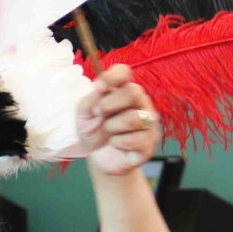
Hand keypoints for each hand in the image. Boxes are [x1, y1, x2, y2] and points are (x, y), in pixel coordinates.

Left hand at [77, 63, 160, 177]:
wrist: (99, 158)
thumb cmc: (93, 131)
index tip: (98, 87)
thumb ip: (89, 100)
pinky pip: (135, 139)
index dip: (112, 76)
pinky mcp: (149, 143)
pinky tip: (116, 144)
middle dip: (110, 104)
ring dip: (113, 126)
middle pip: (134, 92)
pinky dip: (119, 142)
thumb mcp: (83, 115)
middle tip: (98, 113)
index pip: (124, 73)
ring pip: (135, 117)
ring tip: (108, 131)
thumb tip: (99, 87)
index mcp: (122, 90)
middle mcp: (139, 102)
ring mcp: (147, 122)